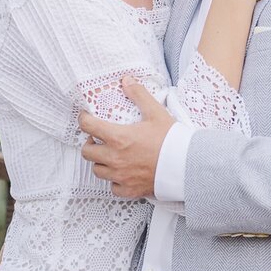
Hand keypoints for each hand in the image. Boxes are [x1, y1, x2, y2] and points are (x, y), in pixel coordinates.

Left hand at [79, 77, 173, 197]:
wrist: (186, 165)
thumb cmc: (172, 140)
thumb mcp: (156, 112)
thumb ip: (139, 95)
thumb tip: (127, 81)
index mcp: (119, 138)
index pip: (88, 126)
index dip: (85, 119)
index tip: (87, 117)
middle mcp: (115, 158)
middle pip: (87, 151)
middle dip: (90, 143)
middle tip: (100, 138)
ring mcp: (120, 176)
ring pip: (97, 170)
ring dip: (100, 161)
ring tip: (111, 155)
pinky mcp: (129, 189)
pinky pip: (112, 187)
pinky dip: (114, 180)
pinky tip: (123, 173)